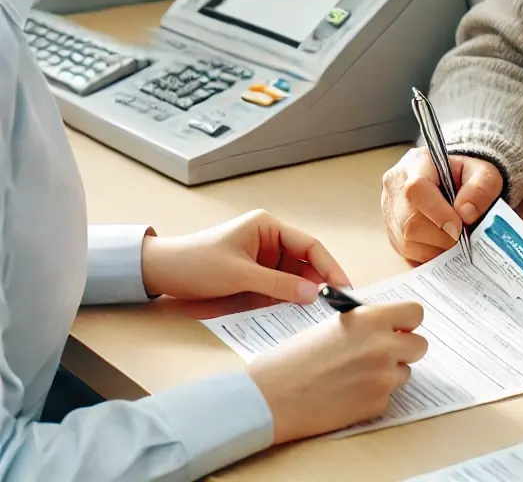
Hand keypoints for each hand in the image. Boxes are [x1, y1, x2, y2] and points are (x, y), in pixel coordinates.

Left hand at [141, 210, 348, 303]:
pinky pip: (278, 287)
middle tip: (335, 304)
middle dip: (318, 282)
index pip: (309, 245)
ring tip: (319, 312)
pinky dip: (287, 299)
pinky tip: (296, 313)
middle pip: (304, 262)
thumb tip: (315, 294)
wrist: (161, 273)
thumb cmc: (198, 264)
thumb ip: (278, 285)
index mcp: (269, 227)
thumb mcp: (240, 275)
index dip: (328, 266)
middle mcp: (269, 240)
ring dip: (303, 293)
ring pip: (292, 277)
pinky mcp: (253, 275)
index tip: (343, 286)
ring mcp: (261, 259)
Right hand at [248, 301, 427, 443]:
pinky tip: (348, 392)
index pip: (416, 313)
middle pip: (420, 345)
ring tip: (357, 374)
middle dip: (404, 348)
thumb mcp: (334, 324)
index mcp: (371, 319)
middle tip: (384, 352)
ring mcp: (383, 377)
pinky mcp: (377, 404)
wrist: (272, 397)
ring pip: (405, 372)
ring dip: (389, 372)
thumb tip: (387, 327)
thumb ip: (366, 324)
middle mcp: (383, 346)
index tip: (399, 327)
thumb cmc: (294, 358)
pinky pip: (388, 395)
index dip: (407, 321)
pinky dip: (374, 394)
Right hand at [382, 147, 502, 262]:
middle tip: (461, 236)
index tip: (459, 226)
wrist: (454, 179)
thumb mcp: (484, 172)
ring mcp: (389, 210)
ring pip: (406, 242)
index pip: (416, 190)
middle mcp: (396, 185)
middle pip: (409, 221)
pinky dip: (428, 255)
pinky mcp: (391, 232)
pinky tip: (441, 243)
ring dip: (435, 249)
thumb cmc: (467, 175)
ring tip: (452, 238)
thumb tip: (465, 213)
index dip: (438, 214)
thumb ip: (481, 188)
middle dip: (440, 237)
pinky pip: (406, 254)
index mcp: (417, 163)